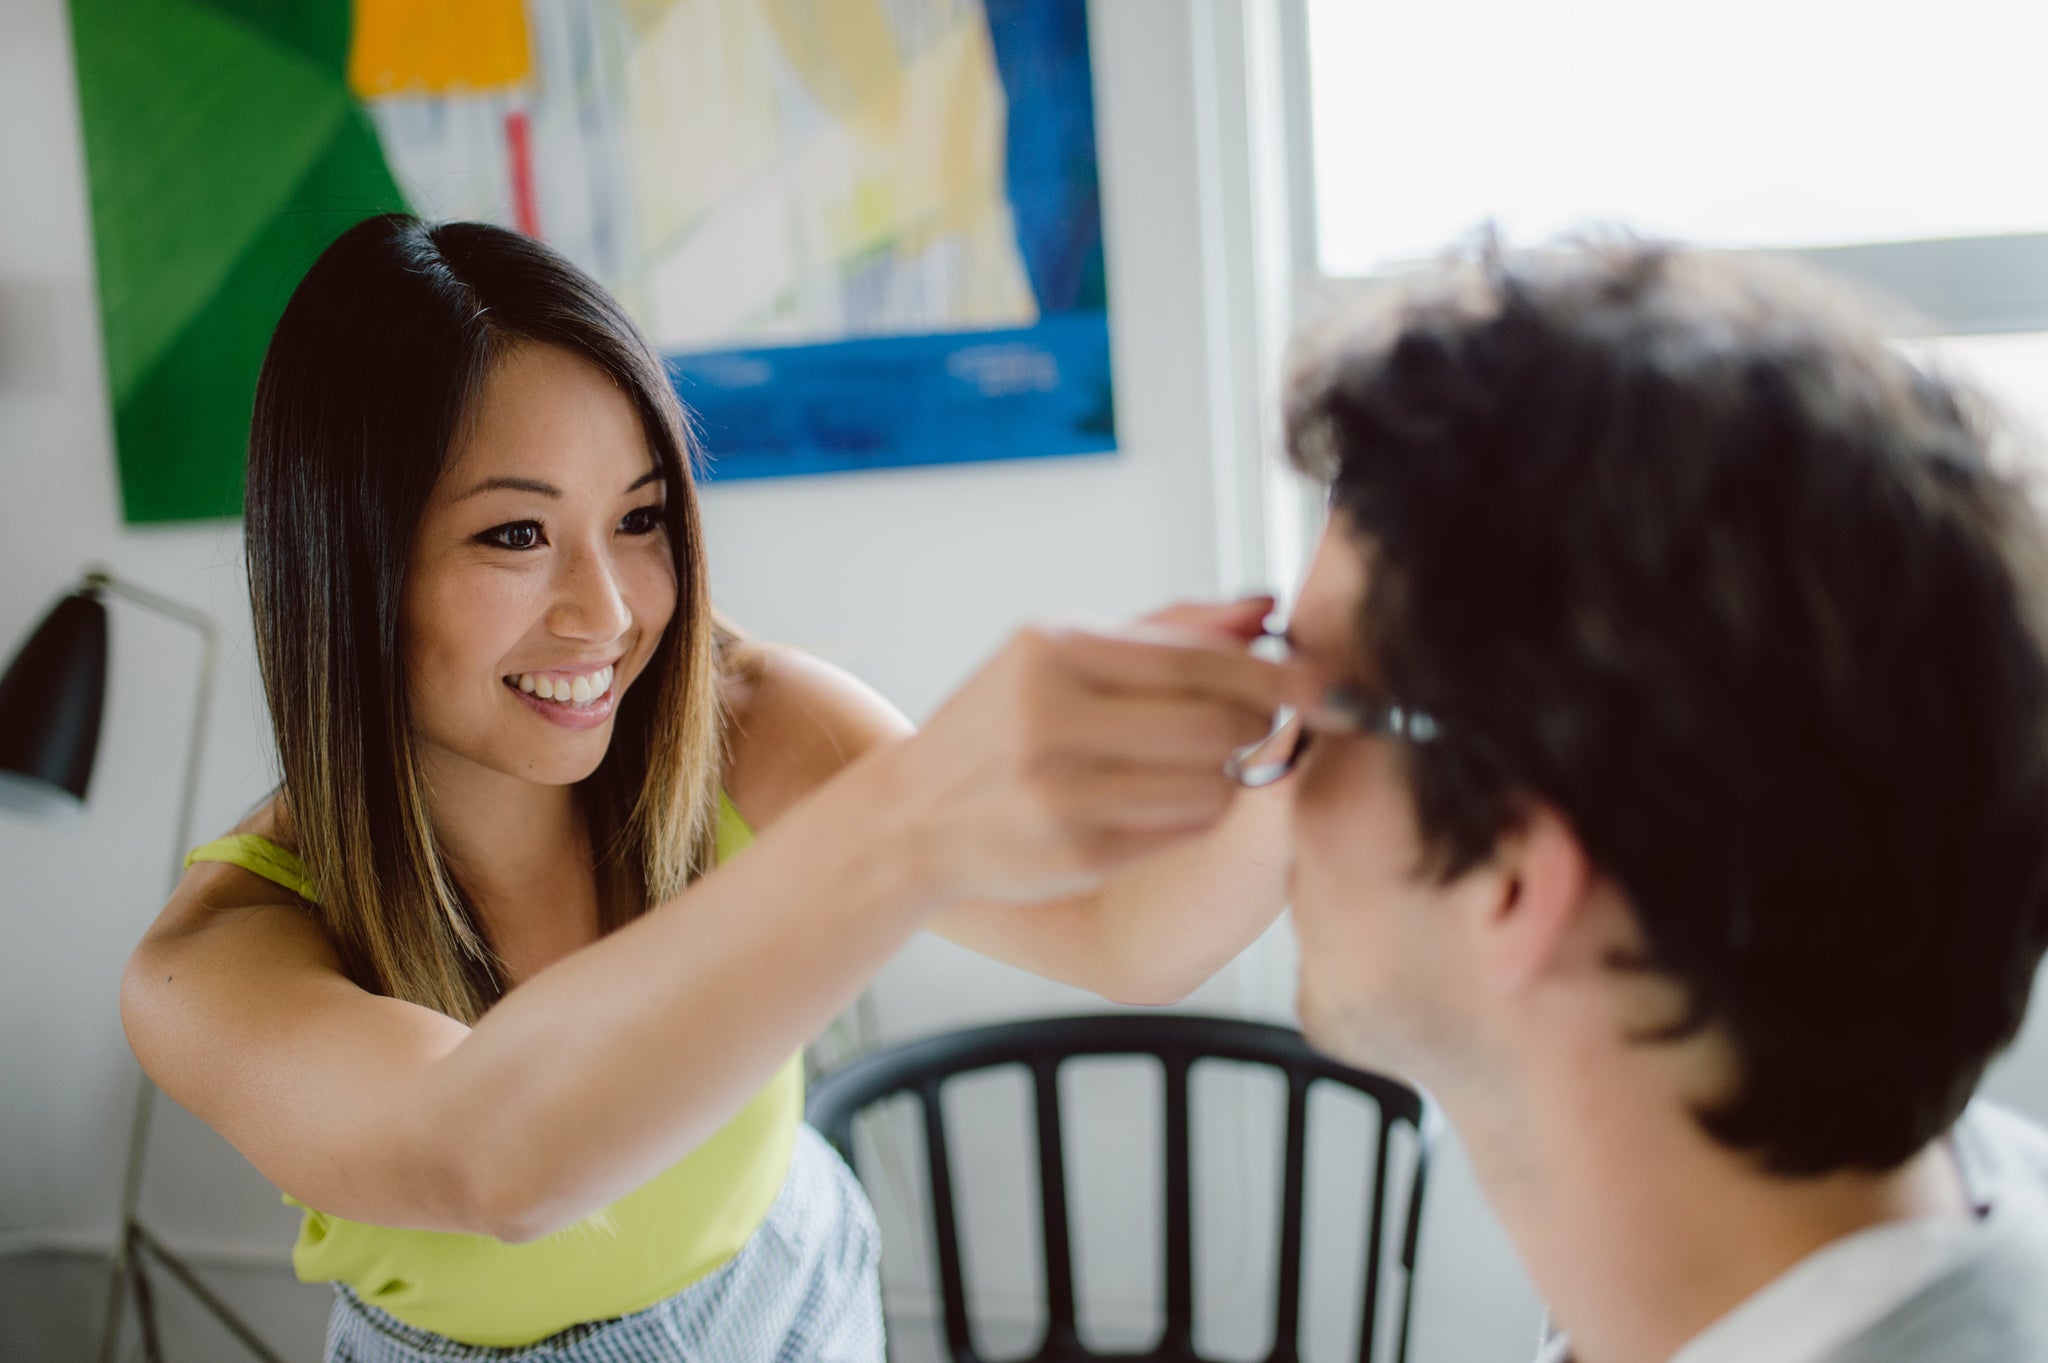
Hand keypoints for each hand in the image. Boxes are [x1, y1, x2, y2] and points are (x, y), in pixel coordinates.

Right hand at [887, 597, 1320, 903]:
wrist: (910, 818)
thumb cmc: (1001, 725)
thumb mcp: (1062, 654)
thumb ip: (1167, 629)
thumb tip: (1265, 606)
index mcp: (1052, 650)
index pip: (1196, 658)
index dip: (1276, 671)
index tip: (1328, 679)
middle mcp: (1052, 717)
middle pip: (1217, 721)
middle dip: (1254, 723)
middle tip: (1254, 722)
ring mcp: (1062, 791)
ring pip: (1212, 782)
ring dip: (1227, 774)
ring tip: (1193, 763)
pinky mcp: (1077, 854)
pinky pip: (1185, 828)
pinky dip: (1195, 814)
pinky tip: (1159, 801)